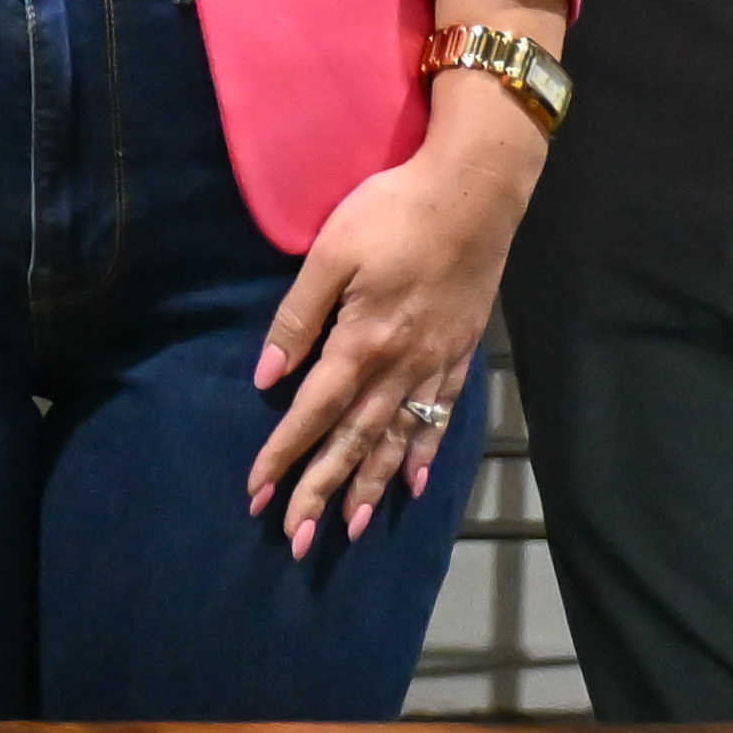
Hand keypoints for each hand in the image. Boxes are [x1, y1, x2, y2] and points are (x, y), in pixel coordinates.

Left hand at [251, 66, 545, 543]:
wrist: (475, 192)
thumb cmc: (393, 212)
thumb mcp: (330, 253)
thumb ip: (298, 316)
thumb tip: (267, 377)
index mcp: (362, 343)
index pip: (313, 413)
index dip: (283, 455)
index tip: (257, 493)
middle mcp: (400, 367)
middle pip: (355, 442)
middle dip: (322, 492)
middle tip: (296, 539)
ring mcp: (436, 365)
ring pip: (399, 441)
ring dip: (372, 487)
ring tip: (350, 528)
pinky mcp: (460, 355)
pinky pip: (440, 420)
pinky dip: (425, 455)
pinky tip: (414, 486)